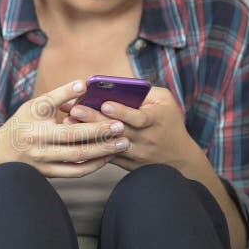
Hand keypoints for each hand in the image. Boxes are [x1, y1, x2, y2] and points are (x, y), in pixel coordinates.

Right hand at [0, 80, 129, 177]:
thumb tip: (84, 84)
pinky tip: (106, 157)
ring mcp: (44, 164)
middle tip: (124, 131)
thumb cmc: (21, 124)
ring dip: (102, 154)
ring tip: (121, 145)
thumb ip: (59, 95)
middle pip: (77, 146)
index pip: (68, 127)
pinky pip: (75, 173)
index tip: (114, 118)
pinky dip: (92, 166)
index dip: (92, 125)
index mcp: (37, 129)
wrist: (1, 152)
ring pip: (78, 162)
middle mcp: (40, 148)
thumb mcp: (35, 105)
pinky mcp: (49, 174)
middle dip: (103, 139)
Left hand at [64, 87, 198, 171]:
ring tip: (68, 123)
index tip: (105, 103)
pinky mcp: (127, 164)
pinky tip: (74, 137)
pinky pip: (106, 156)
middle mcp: (146, 139)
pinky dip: (90, 146)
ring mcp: (136, 153)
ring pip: (108, 144)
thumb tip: (117, 85)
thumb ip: (144, 92)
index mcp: (156, 120)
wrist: (179, 157)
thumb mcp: (164, 102)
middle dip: (95, 119)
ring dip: (87, 133)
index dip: (122, 111)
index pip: (138, 117)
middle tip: (74, 109)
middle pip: (117, 130)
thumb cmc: (168, 121)